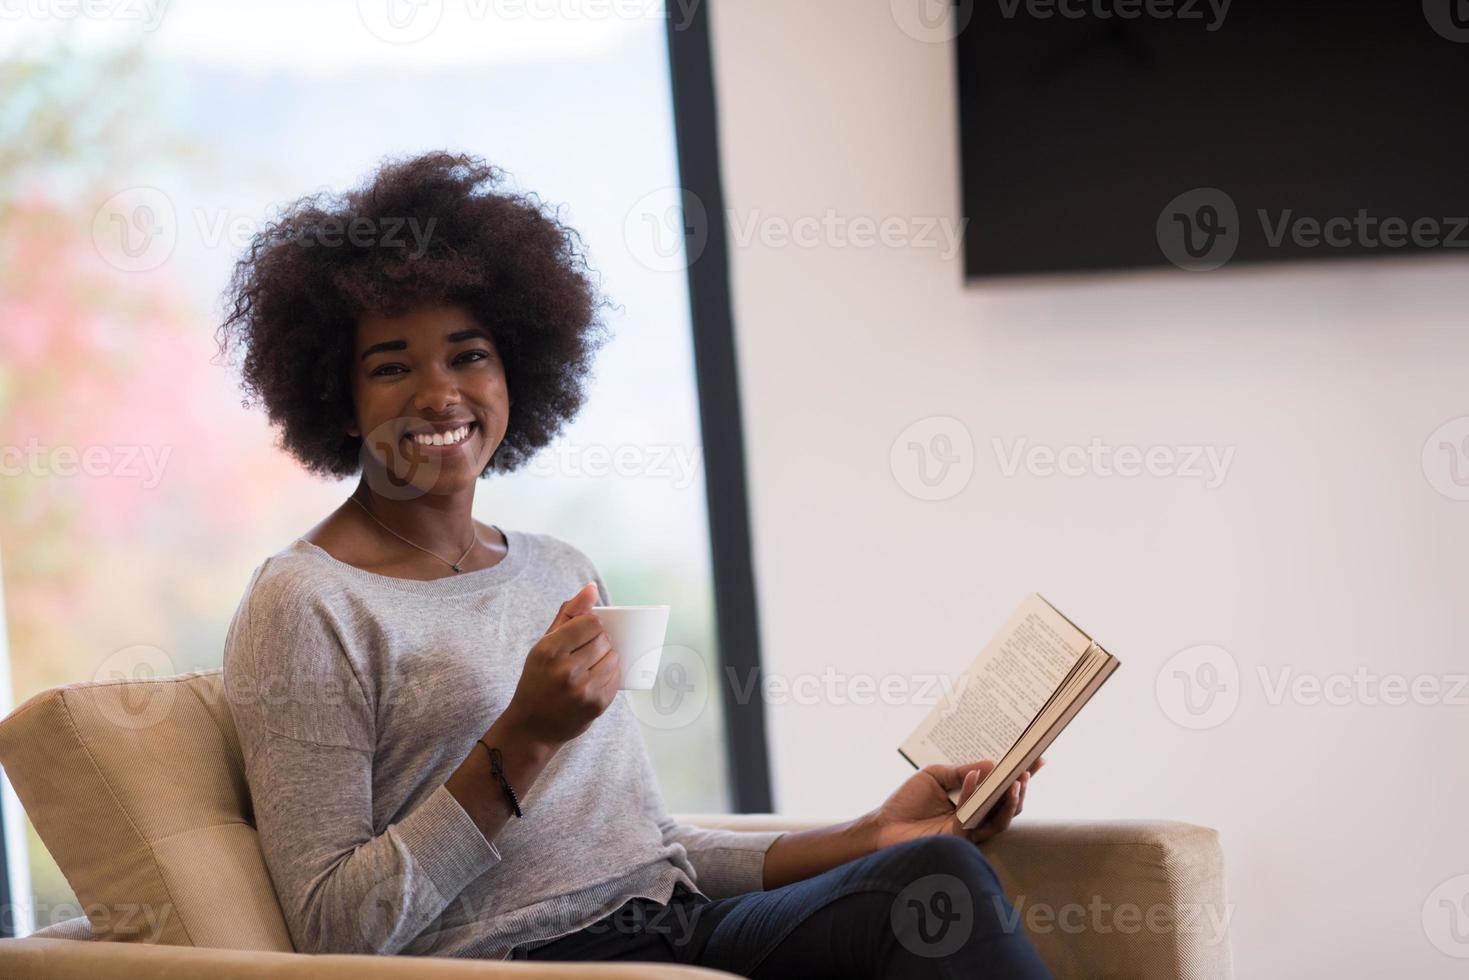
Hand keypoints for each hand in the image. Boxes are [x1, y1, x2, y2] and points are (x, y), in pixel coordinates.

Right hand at [500, 583, 620, 747]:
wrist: (532, 727)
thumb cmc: (538, 680)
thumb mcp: (544, 644)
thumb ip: (568, 613)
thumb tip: (592, 588)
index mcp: (549, 650)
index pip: (591, 622)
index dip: (592, 626)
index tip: (584, 634)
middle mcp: (565, 670)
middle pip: (604, 639)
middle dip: (600, 642)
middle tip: (586, 653)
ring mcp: (582, 690)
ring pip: (614, 658)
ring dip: (607, 658)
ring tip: (590, 667)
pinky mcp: (596, 705)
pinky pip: (616, 678)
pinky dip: (610, 676)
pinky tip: (594, 680)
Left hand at [869, 757, 1044, 849]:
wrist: (882, 826)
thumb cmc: (906, 801)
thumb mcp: (934, 775)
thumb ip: (961, 770)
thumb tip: (991, 763)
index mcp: (972, 799)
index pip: (1001, 786)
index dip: (1021, 774)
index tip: (1037, 758)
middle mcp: (975, 816)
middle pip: (1009, 805)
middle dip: (1022, 787)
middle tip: (1028, 770)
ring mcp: (969, 830)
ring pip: (1000, 819)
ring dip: (1010, 799)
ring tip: (1015, 780)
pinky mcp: (956, 838)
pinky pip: (972, 817)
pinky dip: (972, 794)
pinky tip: (972, 777)